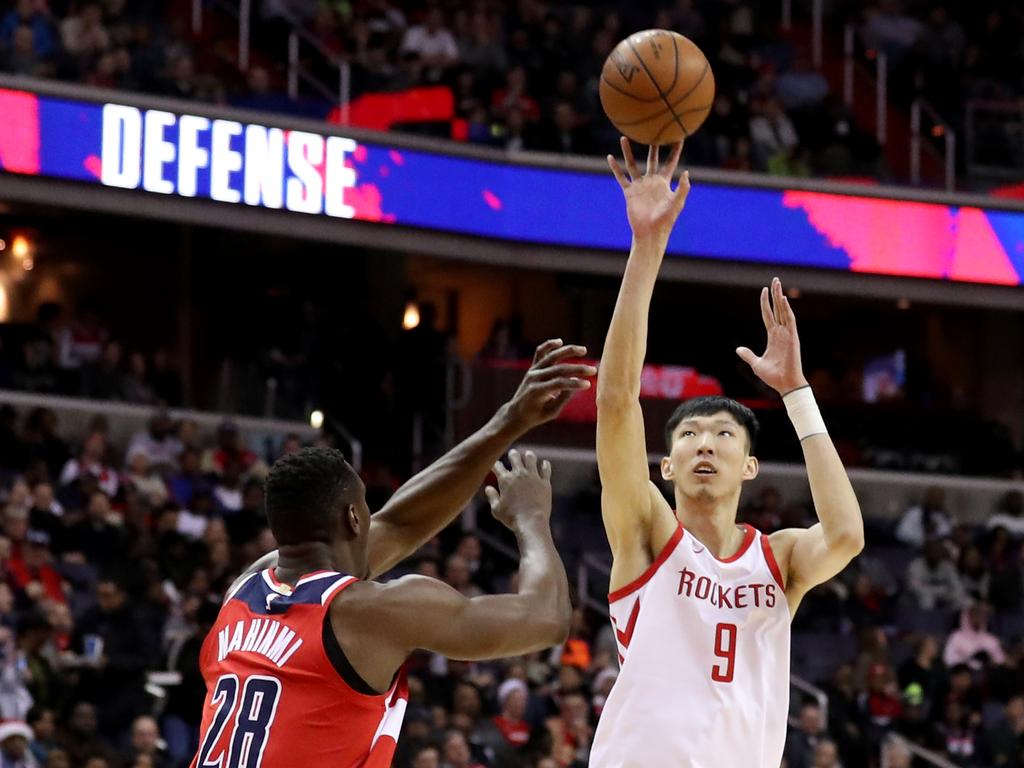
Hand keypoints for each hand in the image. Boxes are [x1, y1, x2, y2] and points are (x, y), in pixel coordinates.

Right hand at [485, 449, 551, 530]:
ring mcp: (533, 477)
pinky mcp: (544, 482)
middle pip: (514, 457)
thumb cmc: (511, 517)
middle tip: (512, 454)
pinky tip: (544, 463)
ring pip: (530, 459)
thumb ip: (492, 496)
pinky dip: (545, 465)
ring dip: (528, 456)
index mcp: (505, 480)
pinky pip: (545, 469)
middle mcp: (519, 474)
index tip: (495, 465)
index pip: (497, 465)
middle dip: (512, 454)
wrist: (531, 522)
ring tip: (528, 455)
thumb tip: (488, 488)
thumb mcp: (496, 509)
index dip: (495, 464)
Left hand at [504, 340, 596, 430]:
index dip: (574, 383)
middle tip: (594, 370)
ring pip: (551, 356)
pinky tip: (560, 342)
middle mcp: (534, 378)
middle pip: (558, 369)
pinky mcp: (533, 367)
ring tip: (584, 350)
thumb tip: (577, 381)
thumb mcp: (552, 412)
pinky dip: (549, 345)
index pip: (559, 384)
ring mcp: (532, 371)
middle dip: (578, 369)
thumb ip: (563, 397)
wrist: (517, 412)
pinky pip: (540, 352)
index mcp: (537, 392)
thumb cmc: (536, 415)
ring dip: (568, 351)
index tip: (589, 384)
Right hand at [607, 137, 690, 242]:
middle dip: (652, 145)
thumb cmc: (666, 220)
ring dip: (628, 152)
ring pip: (633, 164)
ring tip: (624, 138)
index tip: (678, 135)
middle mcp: (651, 181)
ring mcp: (640, 186)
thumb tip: (686, 172)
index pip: (670, 162)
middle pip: (652, 158)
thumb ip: (683, 188)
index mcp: (664, 182)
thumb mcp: (677, 203)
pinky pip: (621, 177)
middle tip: (651, 130)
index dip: (675, 150)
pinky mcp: (629, 192)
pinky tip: (610, 157)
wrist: (650, 233)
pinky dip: (615, 168)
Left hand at [736, 277, 808, 394]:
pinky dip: (787, 309)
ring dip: (780, 297)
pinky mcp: (793, 338)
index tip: (764, 290)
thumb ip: (748, 355)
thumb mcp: (756, 363)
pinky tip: (783, 299)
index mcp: (773, 336)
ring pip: (784, 310)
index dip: (766, 303)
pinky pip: (790, 321)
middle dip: (776, 294)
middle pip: (778, 309)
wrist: (784, 385)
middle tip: (775, 279)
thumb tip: (738, 349)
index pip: (769, 315)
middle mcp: (781, 332)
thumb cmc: (773, 376)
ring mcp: (788, 334)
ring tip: (777, 283)